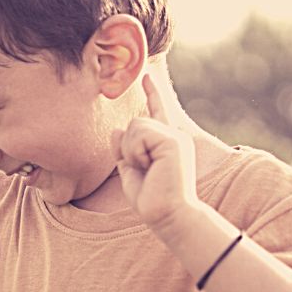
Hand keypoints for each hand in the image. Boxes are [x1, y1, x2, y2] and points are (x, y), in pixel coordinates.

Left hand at [113, 74, 199, 233]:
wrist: (167, 215)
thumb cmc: (150, 199)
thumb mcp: (130, 172)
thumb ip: (123, 151)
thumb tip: (116, 129)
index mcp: (166, 142)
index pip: (157, 112)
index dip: (152, 93)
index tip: (146, 76)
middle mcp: (173, 136)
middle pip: (135, 122)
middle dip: (128, 148)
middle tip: (143, 170)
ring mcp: (175, 137)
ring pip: (135, 126)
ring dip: (131, 151)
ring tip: (147, 169)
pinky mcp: (172, 141)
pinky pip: (139, 134)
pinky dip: (136, 152)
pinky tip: (149, 166)